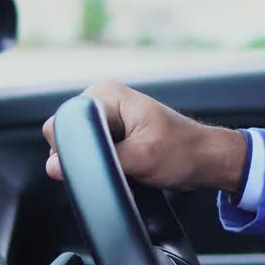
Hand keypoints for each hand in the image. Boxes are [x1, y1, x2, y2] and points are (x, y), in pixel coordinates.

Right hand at [41, 80, 246, 193]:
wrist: (207, 160)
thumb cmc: (185, 151)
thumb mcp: (142, 157)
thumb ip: (101, 159)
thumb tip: (57, 166)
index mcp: (107, 93)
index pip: (63, 121)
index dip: (73, 148)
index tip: (103, 158)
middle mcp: (103, 101)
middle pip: (67, 137)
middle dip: (89, 158)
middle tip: (122, 164)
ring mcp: (107, 119)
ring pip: (80, 150)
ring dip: (100, 165)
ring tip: (129, 167)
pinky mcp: (112, 136)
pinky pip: (94, 155)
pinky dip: (106, 167)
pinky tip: (127, 171)